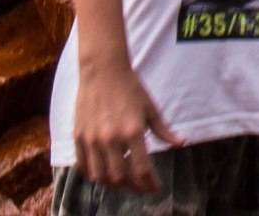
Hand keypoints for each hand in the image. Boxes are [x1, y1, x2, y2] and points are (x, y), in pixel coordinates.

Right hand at [74, 63, 183, 191]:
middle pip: (120, 177)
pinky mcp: (78, 136)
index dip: (150, 183)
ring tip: (123, 183)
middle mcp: (111, 138)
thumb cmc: (130, 88)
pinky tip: (102, 175)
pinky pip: (83, 165)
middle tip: (141, 187)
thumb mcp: (151, 108)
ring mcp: (92, 138)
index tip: (156, 188)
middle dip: (133, 187)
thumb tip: (180, 143)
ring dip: (113, 184)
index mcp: (132, 131)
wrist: (103, 70)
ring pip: (100, 175)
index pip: (142, 169)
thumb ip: (163, 130)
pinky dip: (93, 175)